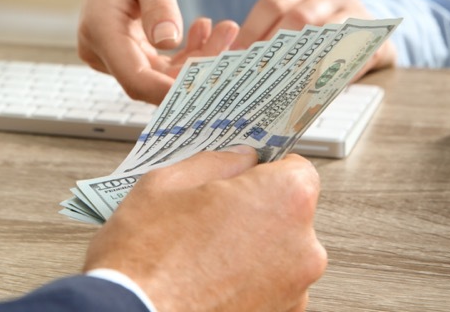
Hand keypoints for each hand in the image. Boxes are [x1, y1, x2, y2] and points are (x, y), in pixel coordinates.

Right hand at [79, 0, 237, 102]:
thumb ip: (159, 6)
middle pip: (151, 80)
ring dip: (196, 59)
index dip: (171, 93)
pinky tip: (204, 29)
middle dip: (194, 71)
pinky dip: (187, 53)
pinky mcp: (128, 50)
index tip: (210, 89)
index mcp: (99, 29)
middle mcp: (100, 48)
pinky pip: (160, 65)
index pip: (135, 79)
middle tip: (229, 42)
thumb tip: (168, 41)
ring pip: (160, 75)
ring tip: (224, 30)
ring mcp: (112, 52)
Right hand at [84, 147, 326, 311]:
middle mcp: (303, 247)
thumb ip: (217, 161)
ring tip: (202, 252)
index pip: (296, 167)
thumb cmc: (146, 260)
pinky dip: (246, 281)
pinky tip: (208, 279)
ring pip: (277, 252)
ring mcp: (294, 290)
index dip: (265, 168)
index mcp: (284, 199)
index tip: (244, 172)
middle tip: (210, 213)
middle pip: (288, 213)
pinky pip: (269, 286)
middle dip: (255, 209)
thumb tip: (238, 159)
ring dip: (250, 247)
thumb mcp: (168, 182)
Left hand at [231, 0, 395, 76]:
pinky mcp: (372, 35)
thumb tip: (236, 57)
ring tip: (281, 81)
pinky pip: (347, 53)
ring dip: (302, 60)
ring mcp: (354, 11)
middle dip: (274, 46)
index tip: (234, 56)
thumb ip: (274, 34)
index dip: (251, 31)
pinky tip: (311, 85)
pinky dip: (328, 70)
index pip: (271, 4)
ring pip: (323, 33)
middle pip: (297, 16)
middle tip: (256, 71)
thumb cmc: (325, 31)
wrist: (373, 35)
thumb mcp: (301, 22)